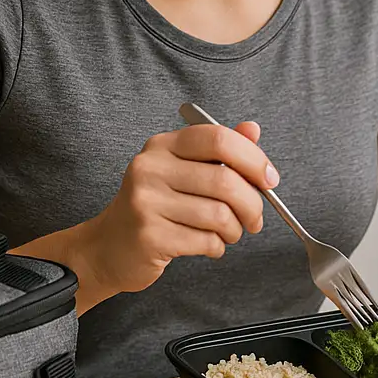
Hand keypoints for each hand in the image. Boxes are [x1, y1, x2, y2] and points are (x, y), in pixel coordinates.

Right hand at [76, 121, 276, 298]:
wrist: (107, 247)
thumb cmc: (153, 207)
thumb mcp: (182, 171)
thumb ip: (218, 150)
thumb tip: (253, 129)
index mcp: (163, 146)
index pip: (218, 139)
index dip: (253, 158)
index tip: (269, 179)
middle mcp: (151, 168)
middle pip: (225, 180)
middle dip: (252, 204)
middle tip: (254, 219)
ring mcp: (147, 202)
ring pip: (219, 215)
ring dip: (234, 230)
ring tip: (228, 233)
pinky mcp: (150, 236)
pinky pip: (206, 241)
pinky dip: (217, 247)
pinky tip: (209, 245)